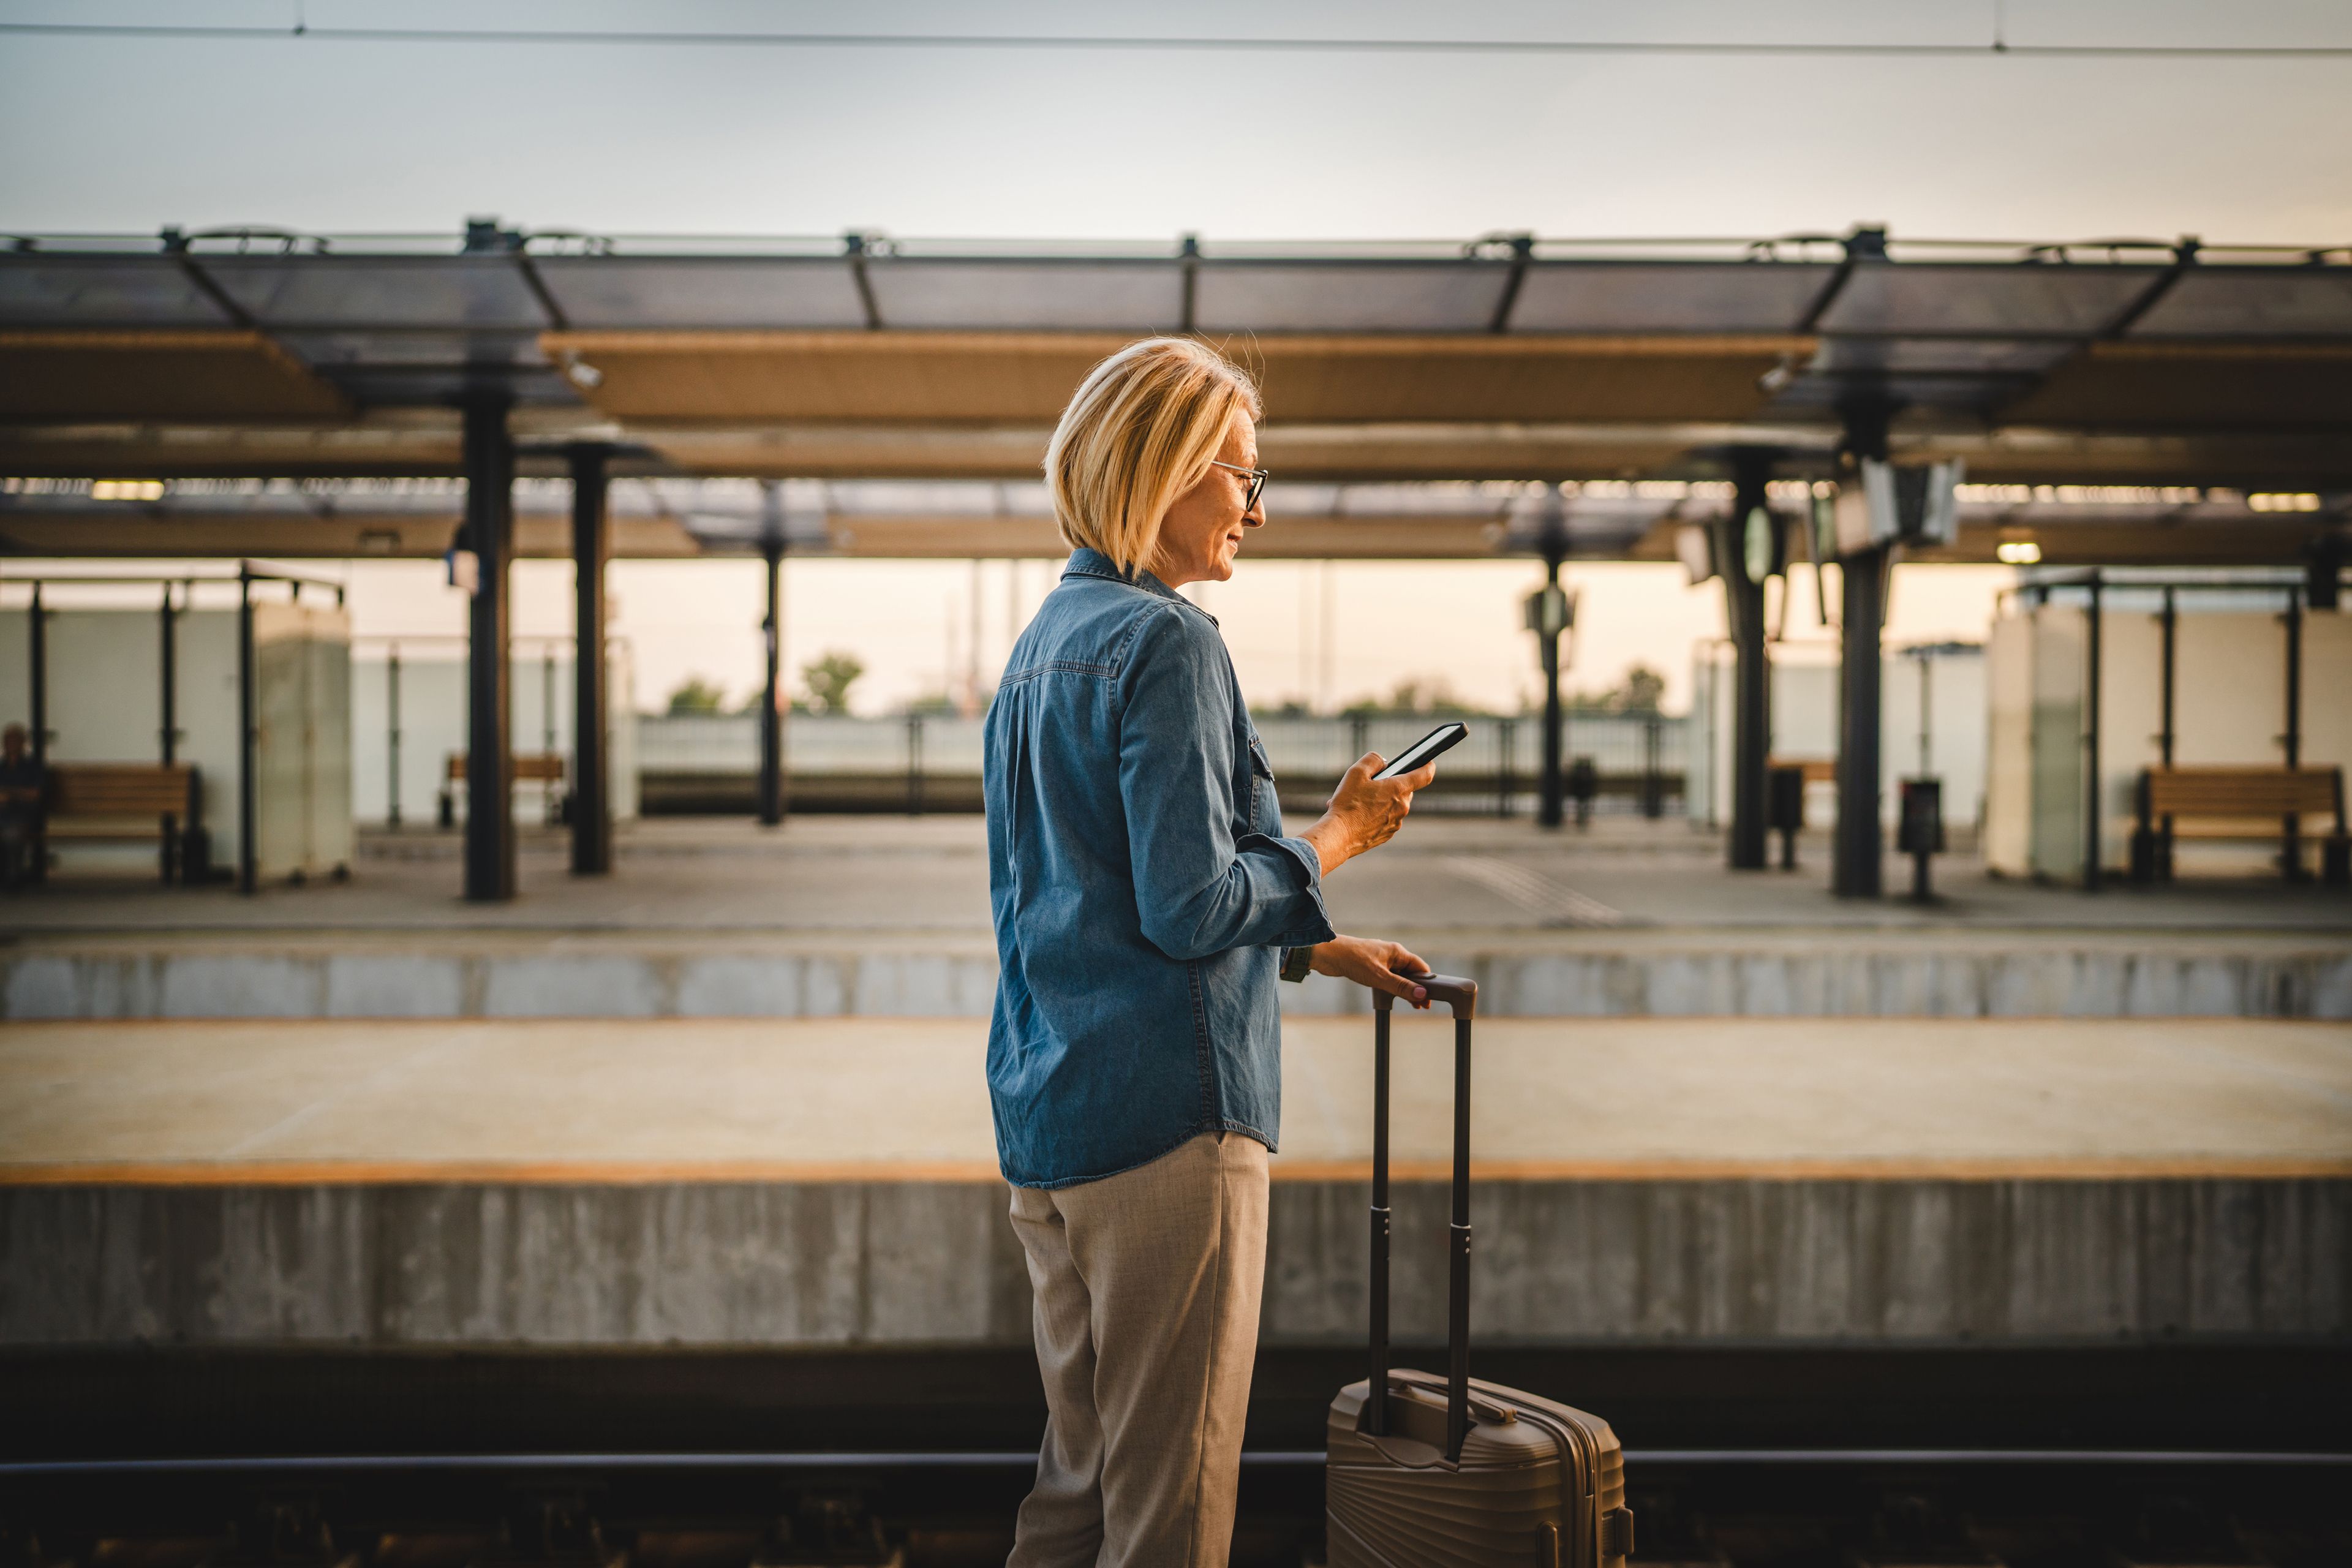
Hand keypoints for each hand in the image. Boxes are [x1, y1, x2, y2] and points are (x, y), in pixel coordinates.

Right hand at [1299, 753, 1434, 874]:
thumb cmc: (1347, 804)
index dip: (1428, 765)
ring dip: (1379, 800)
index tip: (1427, 761)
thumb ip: (1373, 760)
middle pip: (1404, 789)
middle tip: (1370, 784)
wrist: (1339, 836)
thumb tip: (1383, 762)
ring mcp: (1396, 823)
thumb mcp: (1356, 773)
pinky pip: (1385, 819)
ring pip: (1392, 805)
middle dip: (1390, 784)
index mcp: (1398, 789)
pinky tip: (1357, 814)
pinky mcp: (1387, 834)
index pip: (1424, 775)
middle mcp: (1402, 807)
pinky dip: (1375, 814)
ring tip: (1357, 802)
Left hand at [1309, 935, 1432, 1007]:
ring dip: (1405, 989)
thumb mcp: (1379, 977)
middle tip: (1421, 1006)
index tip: (1429, 998)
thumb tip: (1422, 994)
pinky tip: (1392, 996)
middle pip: (1411, 972)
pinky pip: (1387, 977)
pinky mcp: (1370, 966)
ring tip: (1411, 1005)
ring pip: (1398, 975)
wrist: (1326, 954)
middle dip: (1416, 988)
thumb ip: (1401, 987)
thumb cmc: (1352, 960)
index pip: (1420, 967)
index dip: (1427, 983)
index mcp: (1397, 952)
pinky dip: (1392, 987)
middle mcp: (1390, 954)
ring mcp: (1380, 960)